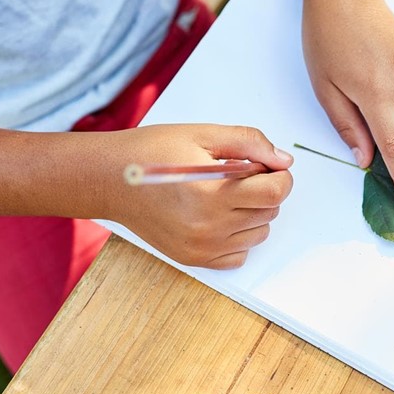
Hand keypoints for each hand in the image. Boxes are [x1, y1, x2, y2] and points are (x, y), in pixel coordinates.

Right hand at [103, 124, 293, 268]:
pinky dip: (237, 236)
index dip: (279, 175)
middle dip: (264, 190)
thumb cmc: (153, 152)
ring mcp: (201, 247)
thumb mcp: (204, 134)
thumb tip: (284, 160)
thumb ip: (250, 143)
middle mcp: (209, 226)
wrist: (110, 179)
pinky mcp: (194, 258)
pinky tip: (217, 215)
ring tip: (223, 193)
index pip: (276, 192)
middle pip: (269, 211)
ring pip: (258, 233)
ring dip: (252, 212)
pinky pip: (238, 255)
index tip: (267, 166)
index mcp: (212, 193)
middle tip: (238, 174)